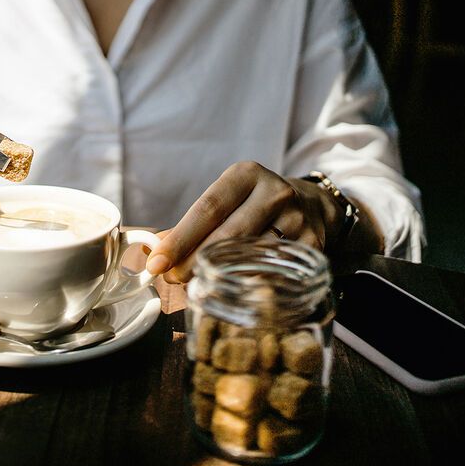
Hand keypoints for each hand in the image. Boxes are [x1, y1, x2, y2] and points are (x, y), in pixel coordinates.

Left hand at [145, 161, 345, 282]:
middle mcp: (275, 192)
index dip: (180, 239)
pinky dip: (248, 284)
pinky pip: (273, 273)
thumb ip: (189, 226)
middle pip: (227, 235)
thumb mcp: (224, 201)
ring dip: (218, 276)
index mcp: (246, 175)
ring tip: (197, 284)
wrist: (310, 205)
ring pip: (250, 257)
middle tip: (172, 280)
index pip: (207, 208)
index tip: (157, 262)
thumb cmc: (251, 205)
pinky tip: (232, 290)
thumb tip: (152, 251)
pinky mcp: (313, 246)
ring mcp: (298, 219)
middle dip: (194, 262)